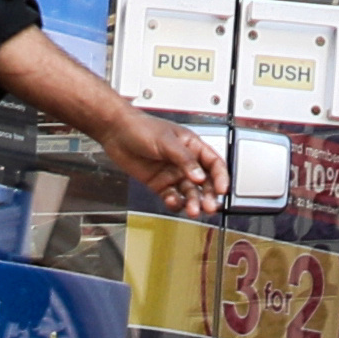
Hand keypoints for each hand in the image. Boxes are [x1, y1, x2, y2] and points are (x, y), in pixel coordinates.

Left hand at [107, 109, 221, 216]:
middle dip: (209, 195)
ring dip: (192, 202)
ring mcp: (172, 174)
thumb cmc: (141, 127)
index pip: (213, 163)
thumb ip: (184, 159)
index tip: (222, 190)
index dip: (221, 177)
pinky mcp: (159, 184)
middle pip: (204, 182)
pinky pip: (172, 197)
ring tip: (193, 210)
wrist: (116, 132)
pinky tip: (173, 202)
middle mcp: (184, 162)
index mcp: (192, 146)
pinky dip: (174, 202)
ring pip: (189, 192)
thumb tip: (199, 176)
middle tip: (209, 206)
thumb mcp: (166, 141)